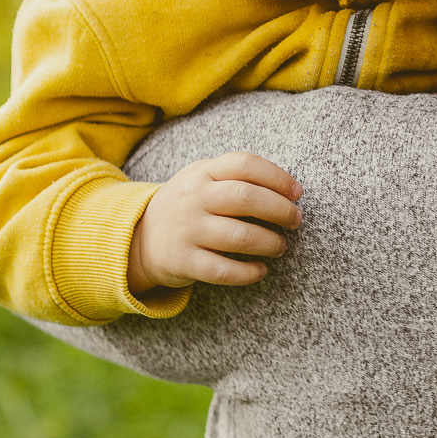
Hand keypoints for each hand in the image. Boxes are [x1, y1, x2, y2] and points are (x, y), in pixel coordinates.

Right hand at [128, 152, 302, 295]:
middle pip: (246, 198)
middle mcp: (194, 198)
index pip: (245, 164)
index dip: (277, 177)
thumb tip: (288, 191)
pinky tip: (261, 270)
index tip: (297, 193)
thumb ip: (237, 177)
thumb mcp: (202, 179)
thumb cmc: (188, 205)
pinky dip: (249, 273)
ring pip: (240, 237)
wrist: (139, 237)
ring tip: (280, 246)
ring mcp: (187, 230)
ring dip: (270, 243)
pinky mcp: (184, 261)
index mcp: (202, 172)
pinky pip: (224, 270)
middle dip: (280, 210)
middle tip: (295, 220)